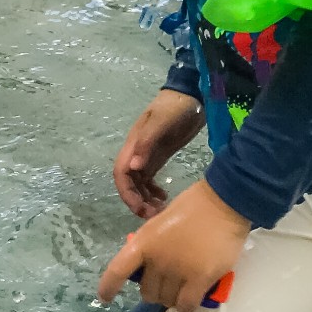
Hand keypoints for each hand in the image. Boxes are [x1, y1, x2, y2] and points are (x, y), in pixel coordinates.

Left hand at [97, 179, 248, 311]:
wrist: (222, 203)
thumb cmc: (192, 209)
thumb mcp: (158, 224)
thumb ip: (151, 246)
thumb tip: (149, 267)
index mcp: (143, 242)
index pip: (117, 270)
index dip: (108, 287)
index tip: (104, 298)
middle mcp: (156, 259)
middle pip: (147, 292)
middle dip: (154, 292)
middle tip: (166, 285)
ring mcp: (177, 270)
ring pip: (166, 300)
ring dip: (172, 299)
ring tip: (182, 290)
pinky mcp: (199, 278)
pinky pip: (186, 305)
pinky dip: (185, 307)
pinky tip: (188, 302)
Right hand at [114, 89, 205, 218]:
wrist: (190, 96)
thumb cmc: (175, 107)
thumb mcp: (162, 123)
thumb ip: (147, 144)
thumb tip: (134, 168)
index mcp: (133, 145)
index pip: (121, 174)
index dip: (126, 193)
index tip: (139, 208)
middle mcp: (137, 153)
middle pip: (128, 183)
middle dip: (136, 201)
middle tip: (153, 215)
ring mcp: (147, 156)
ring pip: (138, 184)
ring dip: (145, 199)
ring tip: (160, 211)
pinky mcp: (158, 157)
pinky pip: (149, 180)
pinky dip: (153, 192)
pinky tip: (164, 198)